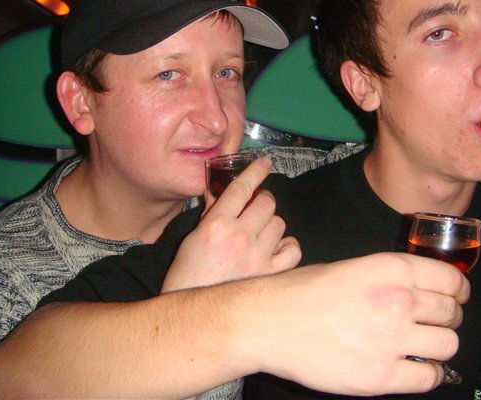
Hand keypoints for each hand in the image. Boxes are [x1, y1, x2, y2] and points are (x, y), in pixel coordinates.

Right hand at [163, 156, 300, 291]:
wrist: (193, 318)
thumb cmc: (187, 277)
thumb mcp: (192, 239)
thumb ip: (210, 213)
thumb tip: (218, 192)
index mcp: (217, 225)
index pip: (241, 188)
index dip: (255, 171)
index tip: (265, 162)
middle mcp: (240, 237)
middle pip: (267, 203)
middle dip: (262, 203)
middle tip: (255, 211)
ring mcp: (257, 257)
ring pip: (279, 224)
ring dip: (272, 226)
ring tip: (260, 236)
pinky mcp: (270, 275)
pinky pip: (292, 250)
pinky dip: (287, 248)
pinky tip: (275, 250)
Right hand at [244, 253, 468, 394]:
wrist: (269, 322)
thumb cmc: (301, 292)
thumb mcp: (350, 268)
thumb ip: (389, 278)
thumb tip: (419, 292)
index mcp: (390, 269)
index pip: (451, 280)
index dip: (458, 291)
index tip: (456, 298)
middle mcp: (398, 300)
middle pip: (452, 314)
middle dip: (449, 319)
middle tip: (436, 324)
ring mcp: (392, 339)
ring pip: (448, 346)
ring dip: (441, 347)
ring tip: (424, 347)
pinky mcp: (381, 375)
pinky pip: (430, 377)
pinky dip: (430, 374)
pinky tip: (416, 368)